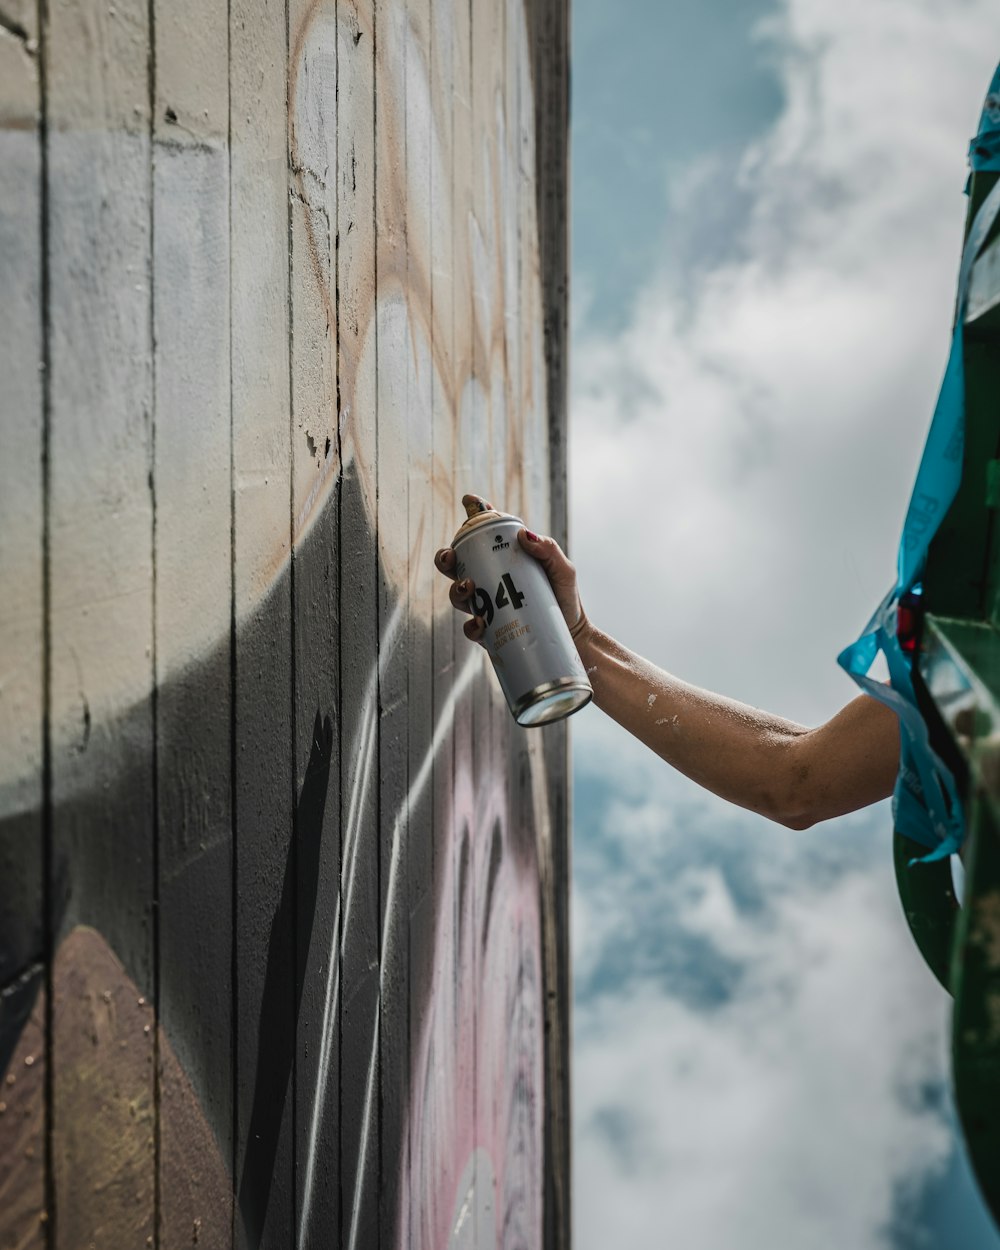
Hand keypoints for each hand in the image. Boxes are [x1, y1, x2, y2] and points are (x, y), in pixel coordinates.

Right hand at [433, 520, 586, 645]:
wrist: (571, 633)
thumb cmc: (564, 596)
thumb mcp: (563, 569)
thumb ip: (548, 549)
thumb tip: (524, 535)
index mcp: (503, 559)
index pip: (483, 535)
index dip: (473, 515)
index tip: (469, 501)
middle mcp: (488, 580)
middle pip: (456, 564)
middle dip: (446, 558)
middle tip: (451, 557)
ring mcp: (486, 606)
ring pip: (457, 594)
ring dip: (456, 589)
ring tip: (469, 587)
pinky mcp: (489, 632)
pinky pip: (471, 629)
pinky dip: (471, 626)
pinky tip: (480, 623)